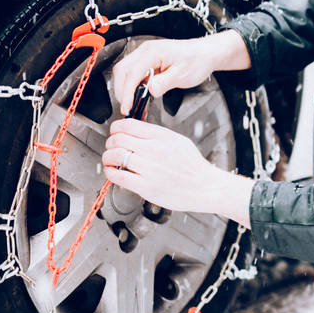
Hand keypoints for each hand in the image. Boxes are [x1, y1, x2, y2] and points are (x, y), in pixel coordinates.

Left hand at [103, 119, 253, 226]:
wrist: (205, 187)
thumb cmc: (193, 167)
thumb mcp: (179, 141)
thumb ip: (156, 135)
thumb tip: (134, 132)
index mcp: (162, 136)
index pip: (128, 125)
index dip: (115, 128)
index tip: (115, 132)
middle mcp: (155, 150)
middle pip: (118, 139)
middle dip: (110, 142)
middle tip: (111, 147)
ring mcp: (149, 169)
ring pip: (115, 156)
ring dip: (107, 157)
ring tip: (110, 160)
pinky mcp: (145, 186)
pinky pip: (118, 176)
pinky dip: (110, 172)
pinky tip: (113, 172)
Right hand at [111, 30, 250, 115]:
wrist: (205, 53)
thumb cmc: (197, 60)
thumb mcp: (182, 74)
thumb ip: (164, 82)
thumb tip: (149, 90)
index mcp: (152, 52)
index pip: (132, 73)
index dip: (127, 92)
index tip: (127, 106)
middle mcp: (145, 50)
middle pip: (122, 71)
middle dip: (122, 91)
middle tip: (127, 108)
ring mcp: (145, 55)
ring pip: (125, 72)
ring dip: (125, 88)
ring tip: (132, 105)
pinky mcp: (148, 61)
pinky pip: (134, 73)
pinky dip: (132, 86)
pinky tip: (138, 97)